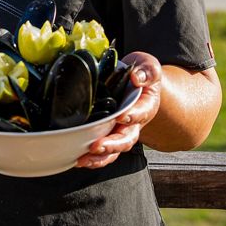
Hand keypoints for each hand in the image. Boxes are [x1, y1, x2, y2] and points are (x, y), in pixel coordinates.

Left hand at [76, 51, 161, 170]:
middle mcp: (133, 123)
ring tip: (84, 159)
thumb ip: (147, 71)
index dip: (132, 117)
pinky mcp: (107, 134)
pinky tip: (78, 159)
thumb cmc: (141, 75)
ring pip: (113, 150)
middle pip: (126, 139)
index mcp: (145, 106)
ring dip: (99, 157)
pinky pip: (102, 151)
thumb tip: (137, 78)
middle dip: (112, 144)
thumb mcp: (148, 65)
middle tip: (97, 146)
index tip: (121, 116)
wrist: (135, 82)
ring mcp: (120, 131)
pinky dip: (91, 157)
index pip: (140, 113)